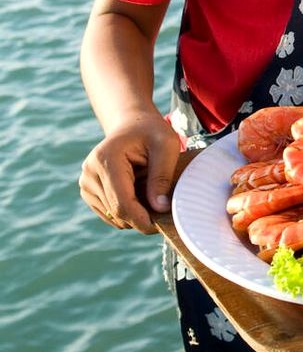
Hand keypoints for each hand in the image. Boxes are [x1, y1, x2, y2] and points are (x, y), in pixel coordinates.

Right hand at [79, 112, 181, 233]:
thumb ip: (162, 176)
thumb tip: (159, 208)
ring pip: (112, 216)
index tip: (160, 225)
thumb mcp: (167, 146)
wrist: (133, 125)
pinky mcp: (88, 191)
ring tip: (151, 195)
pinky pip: (109, 215)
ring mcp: (86, 182)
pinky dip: (126, 213)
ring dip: (134, 215)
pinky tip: (139, 196)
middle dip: (141, 218)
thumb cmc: (152, 133)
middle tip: (163, 211)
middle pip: (116, 212)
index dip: (141, 219)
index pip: (121, 203)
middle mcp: (89, 171)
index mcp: (106, 158)